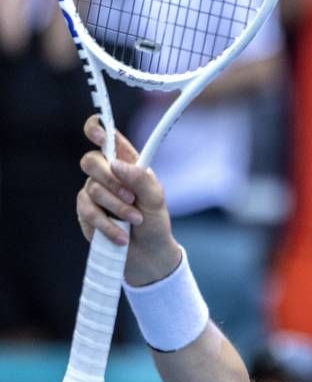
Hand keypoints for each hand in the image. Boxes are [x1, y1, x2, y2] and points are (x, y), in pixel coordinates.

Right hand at [75, 115, 181, 285]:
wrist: (147, 253)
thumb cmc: (154, 221)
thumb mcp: (156, 199)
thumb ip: (142, 179)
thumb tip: (118, 165)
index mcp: (127, 162)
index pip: (107, 137)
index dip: (97, 129)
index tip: (99, 134)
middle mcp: (107, 173)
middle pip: (91, 161)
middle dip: (111, 180)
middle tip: (132, 197)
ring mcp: (93, 191)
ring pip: (93, 189)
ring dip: (117, 207)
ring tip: (136, 220)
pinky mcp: (85, 211)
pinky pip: (89, 211)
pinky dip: (108, 224)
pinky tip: (122, 235)